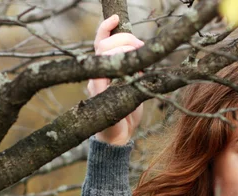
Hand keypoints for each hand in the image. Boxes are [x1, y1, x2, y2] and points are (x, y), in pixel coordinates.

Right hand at [88, 14, 144, 145]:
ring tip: (140, 61)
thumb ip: (133, 68)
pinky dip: (119, 70)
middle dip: (124, 39)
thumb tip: (140, 50)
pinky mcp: (99, 96)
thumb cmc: (126, 110)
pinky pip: (104, 76)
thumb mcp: (134, 83)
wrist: (119, 137)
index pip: (99, 42)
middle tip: (141, 46)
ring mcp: (96, 84)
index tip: (115, 18)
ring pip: (103, 56)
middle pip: (103, 45)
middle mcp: (96, 74)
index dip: (105, 28)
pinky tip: (133, 72)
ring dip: (124, 51)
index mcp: (103, 68)